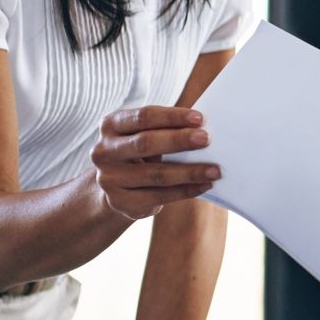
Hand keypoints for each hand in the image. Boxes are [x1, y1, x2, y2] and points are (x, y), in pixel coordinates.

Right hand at [91, 106, 220, 221]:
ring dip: (189, 172)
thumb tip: (203, 128)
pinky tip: (204, 185)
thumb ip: (165, 128)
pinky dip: (185, 191)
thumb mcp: (143, 134)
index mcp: (110, 125)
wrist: (116, 185)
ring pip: (155, 174)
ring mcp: (108, 179)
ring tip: (215, 170)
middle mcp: (103, 151)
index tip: (200, 118)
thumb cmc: (140, 151)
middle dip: (179, 140)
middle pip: (145, 143)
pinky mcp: (119, 202)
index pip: (143, 117)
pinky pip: (159, 196)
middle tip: (207, 139)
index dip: (172, 117)